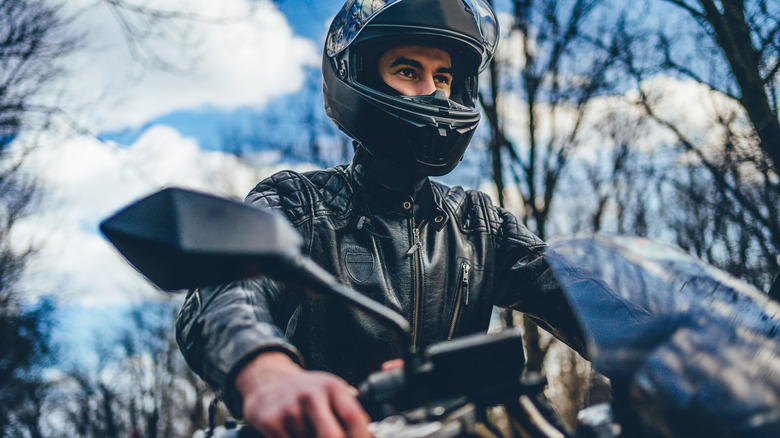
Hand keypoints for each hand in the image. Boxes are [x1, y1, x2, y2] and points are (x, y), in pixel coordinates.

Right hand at [235, 352, 371, 437]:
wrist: (266, 380)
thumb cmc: (305, 390)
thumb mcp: (330, 390)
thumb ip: (348, 409)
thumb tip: (372, 432)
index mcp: (332, 388)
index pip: (353, 415)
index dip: (362, 435)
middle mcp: (312, 396)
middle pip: (332, 435)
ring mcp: (290, 409)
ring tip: (307, 431)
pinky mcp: (271, 422)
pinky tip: (292, 432)